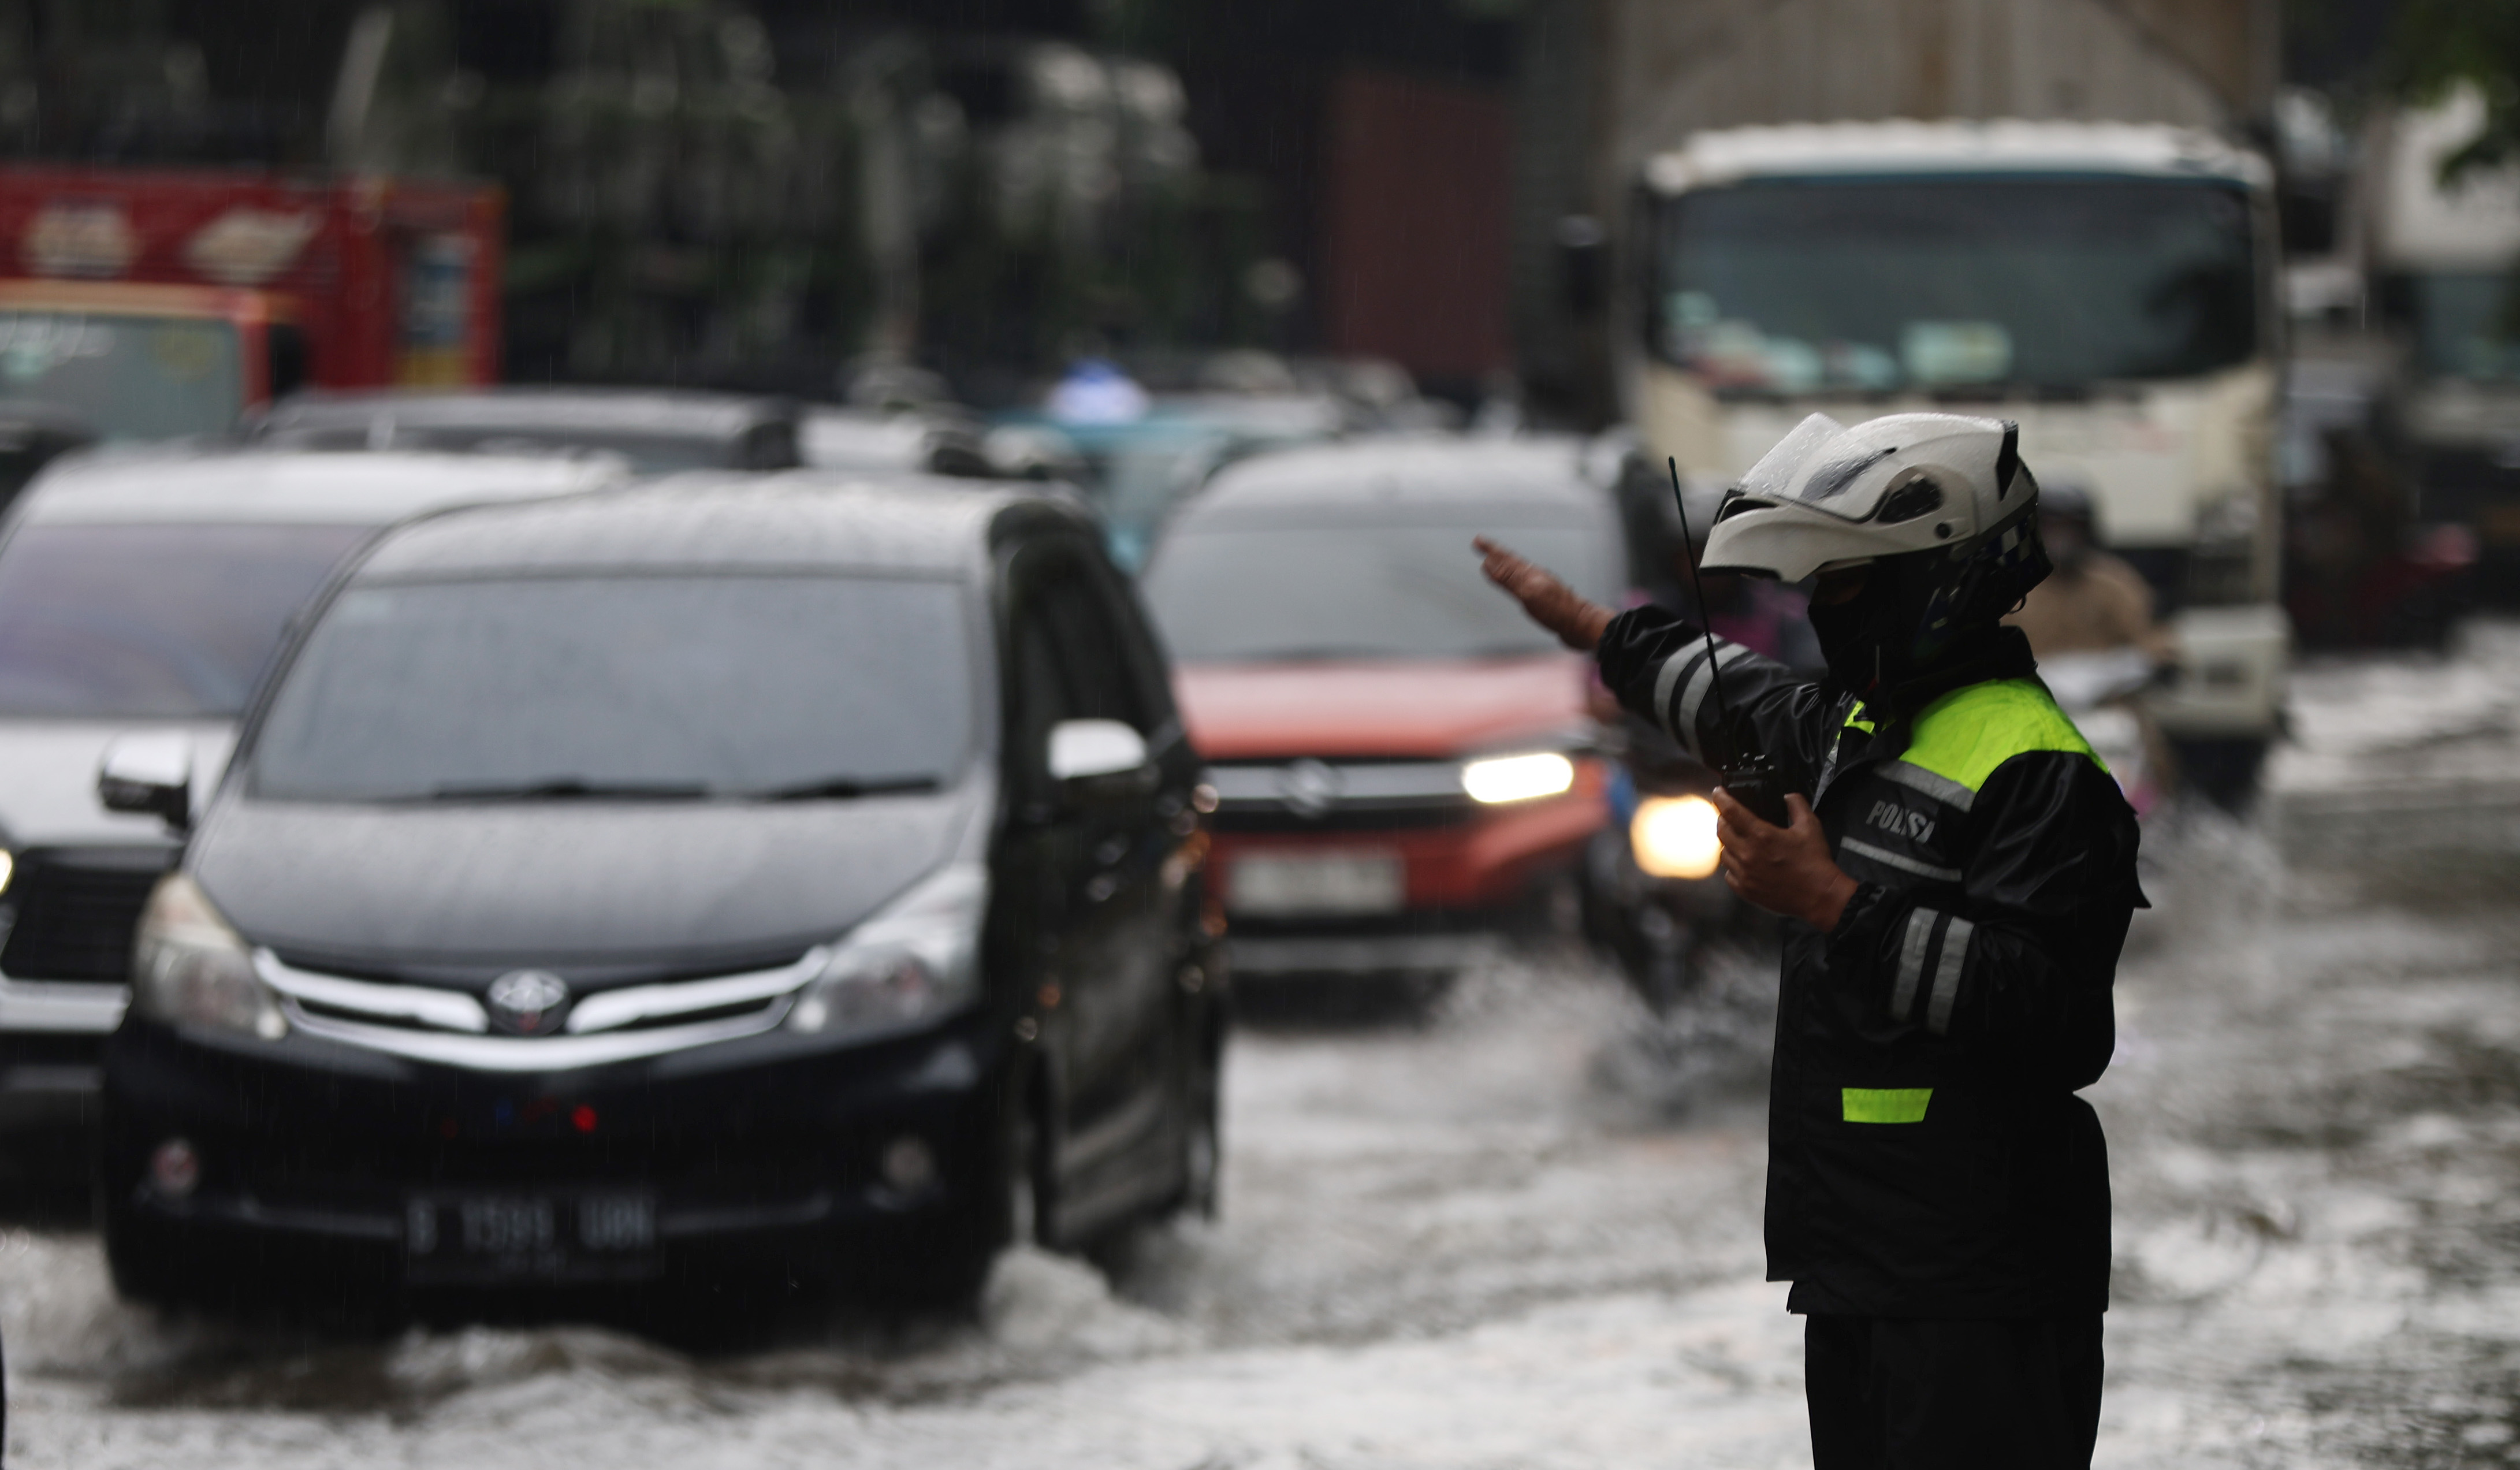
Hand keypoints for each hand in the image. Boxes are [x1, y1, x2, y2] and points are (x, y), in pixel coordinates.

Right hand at [1474, 537, 1614, 651]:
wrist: (1580, 624)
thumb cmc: (1558, 611)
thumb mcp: (1528, 594)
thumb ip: (1508, 579)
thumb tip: (1488, 563)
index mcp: (1530, 573)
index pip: (1506, 557)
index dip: (1491, 549)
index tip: (1478, 540)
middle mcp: (1535, 576)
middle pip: (1511, 561)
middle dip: (1495, 553)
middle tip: (1482, 545)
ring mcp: (1540, 586)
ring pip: (1518, 571)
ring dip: (1504, 564)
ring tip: (1496, 560)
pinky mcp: (1543, 598)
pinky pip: (1523, 583)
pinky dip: (1514, 579)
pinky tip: (1516, 582)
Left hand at [1712, 790, 1857, 930]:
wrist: (1819, 896)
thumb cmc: (1815, 863)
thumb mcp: (1810, 827)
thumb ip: (1797, 806)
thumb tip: (1789, 796)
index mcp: (1761, 835)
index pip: (1730, 811)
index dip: (1721, 798)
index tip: (1719, 793)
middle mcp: (1748, 854)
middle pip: (1722, 830)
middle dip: (1724, 819)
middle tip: (1730, 816)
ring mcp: (1745, 874)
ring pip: (1723, 852)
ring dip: (1728, 843)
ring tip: (1739, 840)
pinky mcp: (1745, 890)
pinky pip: (1729, 874)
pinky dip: (1733, 866)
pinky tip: (1743, 863)